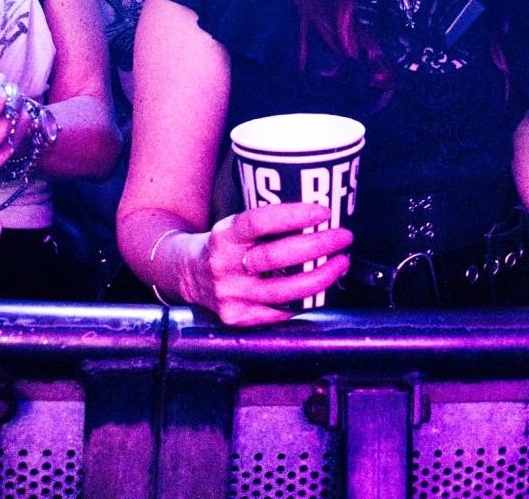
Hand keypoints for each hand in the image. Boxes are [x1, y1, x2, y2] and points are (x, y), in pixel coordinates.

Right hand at [169, 202, 352, 326]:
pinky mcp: (236, 318)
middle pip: (276, 257)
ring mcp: (229, 296)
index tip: (323, 211)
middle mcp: (223, 266)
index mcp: (223, 236)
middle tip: (343, 236)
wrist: (186, 274)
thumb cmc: (223, 245)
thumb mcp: (235, 225)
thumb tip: (320, 216)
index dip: (293, 215)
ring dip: (320, 278)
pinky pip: (279, 312)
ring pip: (283, 291)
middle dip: (317, 246)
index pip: (259, 222)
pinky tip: (322, 287)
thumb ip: (266, 223)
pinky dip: (305, 300)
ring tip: (340, 263)